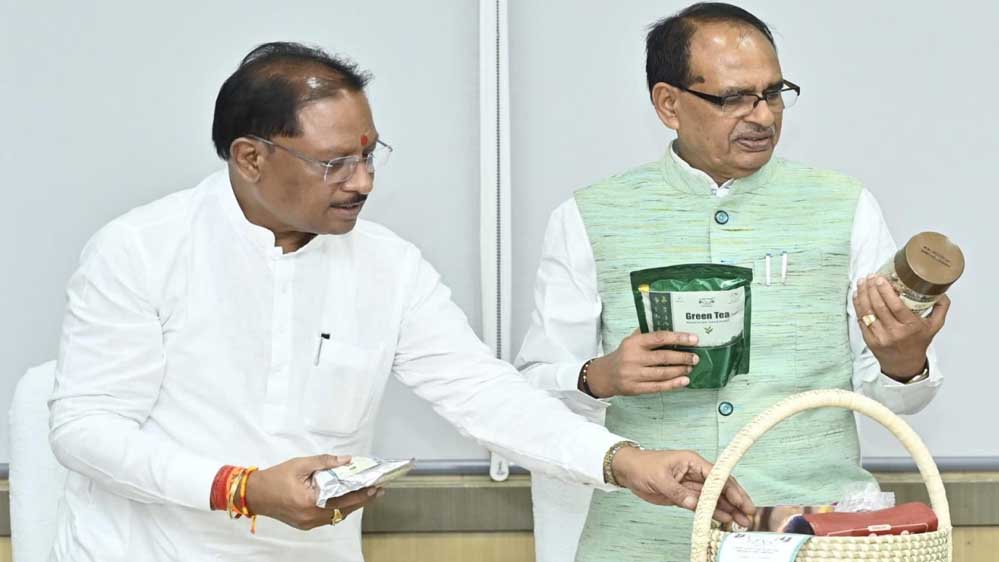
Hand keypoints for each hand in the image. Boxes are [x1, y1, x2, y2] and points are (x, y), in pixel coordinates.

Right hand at [245, 454, 382, 529]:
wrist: (255, 494)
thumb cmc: (275, 478)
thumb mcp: (300, 464)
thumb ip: (325, 462)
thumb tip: (347, 460)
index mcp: (311, 502)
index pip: (344, 499)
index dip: (362, 493)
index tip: (375, 487)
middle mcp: (311, 516)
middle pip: (344, 510)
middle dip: (362, 500)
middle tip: (377, 491)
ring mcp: (308, 523)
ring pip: (337, 516)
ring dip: (352, 505)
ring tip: (365, 494)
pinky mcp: (305, 524)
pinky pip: (328, 518)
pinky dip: (339, 509)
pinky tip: (346, 501)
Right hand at [585, 330, 698, 397]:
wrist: (604, 375)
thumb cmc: (623, 355)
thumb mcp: (631, 340)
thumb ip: (648, 334)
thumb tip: (672, 326)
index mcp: (634, 343)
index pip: (659, 338)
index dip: (678, 338)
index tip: (693, 339)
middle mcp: (633, 358)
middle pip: (663, 357)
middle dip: (682, 357)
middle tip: (695, 357)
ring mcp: (634, 374)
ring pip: (662, 373)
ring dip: (680, 371)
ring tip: (690, 368)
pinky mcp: (635, 388)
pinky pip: (658, 387)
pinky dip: (673, 384)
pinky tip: (684, 381)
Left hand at [611, 447, 753, 526]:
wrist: (629, 470)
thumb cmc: (643, 466)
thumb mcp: (660, 478)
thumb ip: (678, 492)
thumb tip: (694, 504)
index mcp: (693, 462)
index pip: (718, 476)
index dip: (732, 490)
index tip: (743, 503)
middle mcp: (696, 473)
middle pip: (721, 488)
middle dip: (736, 501)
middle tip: (747, 516)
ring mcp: (692, 485)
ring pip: (714, 498)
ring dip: (728, 509)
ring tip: (740, 522)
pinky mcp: (685, 496)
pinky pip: (702, 505)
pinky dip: (713, 513)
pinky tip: (724, 520)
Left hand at [853, 275, 948, 380]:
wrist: (905, 364)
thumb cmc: (918, 343)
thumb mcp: (934, 326)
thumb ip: (940, 308)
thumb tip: (941, 290)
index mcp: (911, 327)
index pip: (896, 306)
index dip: (886, 291)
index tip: (880, 279)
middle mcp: (895, 332)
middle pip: (879, 307)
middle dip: (872, 289)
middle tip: (870, 277)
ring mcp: (880, 337)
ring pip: (868, 312)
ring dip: (863, 295)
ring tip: (862, 282)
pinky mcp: (869, 339)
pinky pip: (861, 320)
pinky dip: (857, 305)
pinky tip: (857, 295)